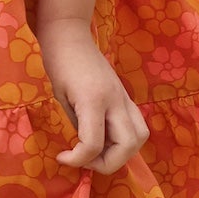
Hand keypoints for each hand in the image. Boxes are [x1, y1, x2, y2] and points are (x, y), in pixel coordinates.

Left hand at [40, 23, 150, 172]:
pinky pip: (137, 125)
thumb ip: (77, 124)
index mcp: (93, 99)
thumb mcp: (60, 97)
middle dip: (108, 162)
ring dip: (123, 152)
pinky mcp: (126, 97)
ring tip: (98, 152)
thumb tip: (85, 150)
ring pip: (140, 136)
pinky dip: (125, 140)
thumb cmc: (58, 63)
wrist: (70, 34)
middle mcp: (115, 100)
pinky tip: (106, 139)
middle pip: (129, 144)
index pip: (93, 143)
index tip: (62, 158)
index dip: (77, 159)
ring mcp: (124, 97)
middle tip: (85, 160)